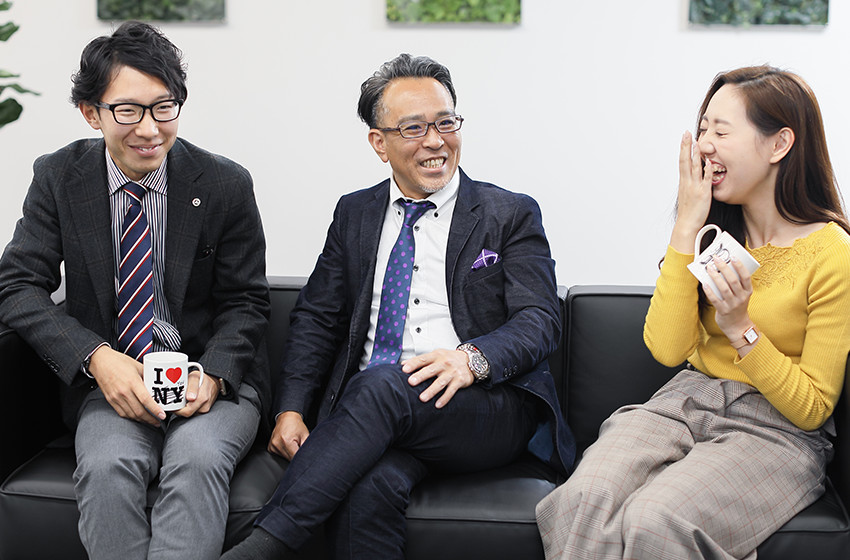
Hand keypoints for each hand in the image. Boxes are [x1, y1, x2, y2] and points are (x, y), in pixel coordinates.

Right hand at [87, 345, 165, 425]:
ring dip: (142, 420)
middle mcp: (123, 391)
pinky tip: (138, 417)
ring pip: (131, 414)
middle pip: (139, 411)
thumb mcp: (137, 365)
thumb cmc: (118, 361)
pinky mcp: (110, 400)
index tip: (162, 415)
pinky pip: (122, 413)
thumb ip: (148, 375)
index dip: (155, 410)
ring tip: (150, 421)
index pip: (146, 400)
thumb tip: (159, 382)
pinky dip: (131, 417)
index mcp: (132, 382)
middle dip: (150, 419)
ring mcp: (116, 397)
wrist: (100, 361)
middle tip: (158, 421)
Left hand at [173, 371, 217, 417]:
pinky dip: (189, 407)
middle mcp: (204, 406)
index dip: (177, 410)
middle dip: (180, 409)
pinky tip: (188, 401)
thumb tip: (190, 398)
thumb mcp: (195, 378)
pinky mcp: (204, 410)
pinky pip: (194, 412)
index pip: (186, 412)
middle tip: (176, 401)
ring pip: (190, 413)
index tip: (172, 404)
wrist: (213, 381)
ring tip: (183, 399)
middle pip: (187, 414)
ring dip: (184, 408)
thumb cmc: (202, 379)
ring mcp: (205, 409)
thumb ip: (192, 387)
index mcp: (202, 399)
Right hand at [268, 411, 309, 459]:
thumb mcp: (305, 435)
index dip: (300, 456)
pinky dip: (284, 452)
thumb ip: (306, 448)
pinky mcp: (270, 448)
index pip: (295, 458)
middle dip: (295, 454)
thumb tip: (308, 457)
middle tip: (297, 445)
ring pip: (284, 458)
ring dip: (290, 453)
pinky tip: (286, 444)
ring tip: (292, 443)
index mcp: (286, 441)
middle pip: (289, 459)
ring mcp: (272, 447)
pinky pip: (279, 455)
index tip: (302, 452)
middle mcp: (277, 445)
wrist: (287, 417)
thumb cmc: (296, 425)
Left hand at [403, 349, 474, 407]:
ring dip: (431, 390)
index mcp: (436, 356)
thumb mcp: (436, 355)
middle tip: (411, 382)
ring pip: (440, 382)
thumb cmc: (450, 359)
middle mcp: (444, 363)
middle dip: (421, 376)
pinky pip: (451, 390)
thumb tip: (404, 364)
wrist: (471, 360)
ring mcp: (452, 372)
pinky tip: (438, 404)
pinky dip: (445, 398)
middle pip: (431, 370)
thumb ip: (421, 360)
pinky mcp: (460, 380)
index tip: (404, 369)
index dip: (413, 364)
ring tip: (422, 398)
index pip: (423, 359)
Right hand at [671, 131, 713, 252]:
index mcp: (684, 182)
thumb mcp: (688, 195)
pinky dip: (707, 171)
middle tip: (686, 134)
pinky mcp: (703, 193)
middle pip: (685, 161)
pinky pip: (706, 180)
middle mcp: (687, 182)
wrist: (686, 225)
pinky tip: (710, 162)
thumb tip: (696, 176)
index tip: (684, 138)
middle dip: (686, 147)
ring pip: (694, 168)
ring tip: (696, 142)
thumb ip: (692, 184)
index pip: (682, 162)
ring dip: (695, 155)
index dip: (683, 149)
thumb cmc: (688, 212)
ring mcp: (695, 187)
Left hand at [703, 256, 754, 349]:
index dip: (740, 266)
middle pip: (733, 280)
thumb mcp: (741, 295)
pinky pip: (715, 299)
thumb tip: (722, 268)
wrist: (737, 326)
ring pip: (724, 289)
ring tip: (709, 268)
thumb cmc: (737, 306)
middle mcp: (741, 298)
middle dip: (724, 268)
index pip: (746, 277)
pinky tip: (704, 283)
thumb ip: (735, 284)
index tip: (733, 257)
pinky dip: (709, 291)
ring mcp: (732, 305)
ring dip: (715, 277)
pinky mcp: (723, 311)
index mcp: (747, 291)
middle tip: (716, 259)